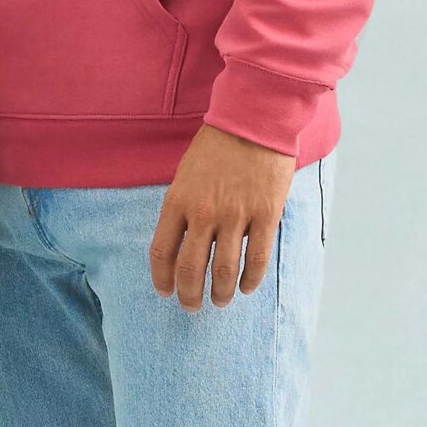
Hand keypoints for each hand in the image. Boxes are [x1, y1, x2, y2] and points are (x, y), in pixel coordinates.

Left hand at [150, 124, 295, 309]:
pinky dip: (250, 280)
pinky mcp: (265, 215)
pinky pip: (257, 259)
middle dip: (189, 295)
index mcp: (177, 202)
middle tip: (191, 306)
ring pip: (223, 271)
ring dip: (220, 293)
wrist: (254, 120)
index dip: (162, 279)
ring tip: (219, 302)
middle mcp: (203, 214)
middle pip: (190, 269)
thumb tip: (181, 242)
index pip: (162, 253)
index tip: (165, 291)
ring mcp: (235, 216)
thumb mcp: (186, 174)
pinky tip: (245, 288)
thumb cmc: (217, 145)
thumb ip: (182, 208)